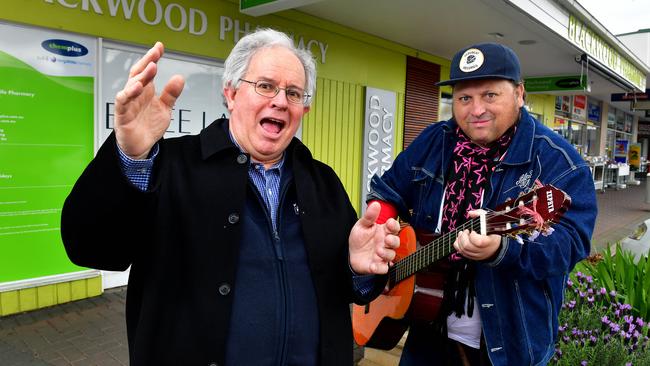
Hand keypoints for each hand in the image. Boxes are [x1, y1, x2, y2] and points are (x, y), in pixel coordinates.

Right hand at [114, 42, 184, 158]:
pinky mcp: (122, 115)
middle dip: (147, 61)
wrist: (142, 147)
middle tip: (156, 52)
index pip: (148, 70)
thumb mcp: (165, 108)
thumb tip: (179, 78)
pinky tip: (136, 88)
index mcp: (146, 90)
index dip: (153, 58)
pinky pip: (122, 102)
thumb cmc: (149, 126)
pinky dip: (128, 94)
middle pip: (138, 73)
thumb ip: (171, 94)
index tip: (160, 47)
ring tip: (151, 67)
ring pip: (130, 85)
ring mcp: (128, 103)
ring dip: (141, 76)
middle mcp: (136, 94)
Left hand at [349, 201, 400, 274]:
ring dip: (387, 253)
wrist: (349, 253)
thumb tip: (376, 204)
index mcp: (383, 232)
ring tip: (378, 251)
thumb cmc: (359, 239)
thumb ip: (369, 216)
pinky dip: (379, 268)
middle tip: (386, 239)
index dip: (394, 226)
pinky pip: (383, 269)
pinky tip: (374, 265)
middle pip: (396, 242)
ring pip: (392, 255)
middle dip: (393, 241)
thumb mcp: (362, 225)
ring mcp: (382, 255)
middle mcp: (385, 244)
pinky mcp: (377, 266)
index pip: (393, 228)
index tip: (390, 223)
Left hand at [453, 210, 500, 260]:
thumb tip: (471, 213)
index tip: (473, 231)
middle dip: (463, 237)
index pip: (478, 242)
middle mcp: (484, 250)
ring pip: (463, 250)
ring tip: (461, 234)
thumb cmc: (492, 232)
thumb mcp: (490, 221)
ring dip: (459, 240)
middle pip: (467, 246)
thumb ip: (480, 215)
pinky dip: (458, 246)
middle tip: (465, 231)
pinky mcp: (473, 257)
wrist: (497, 246)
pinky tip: (459, 240)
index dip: (472, 236)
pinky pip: (462, 253)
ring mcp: (478, 255)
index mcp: (490, 242)